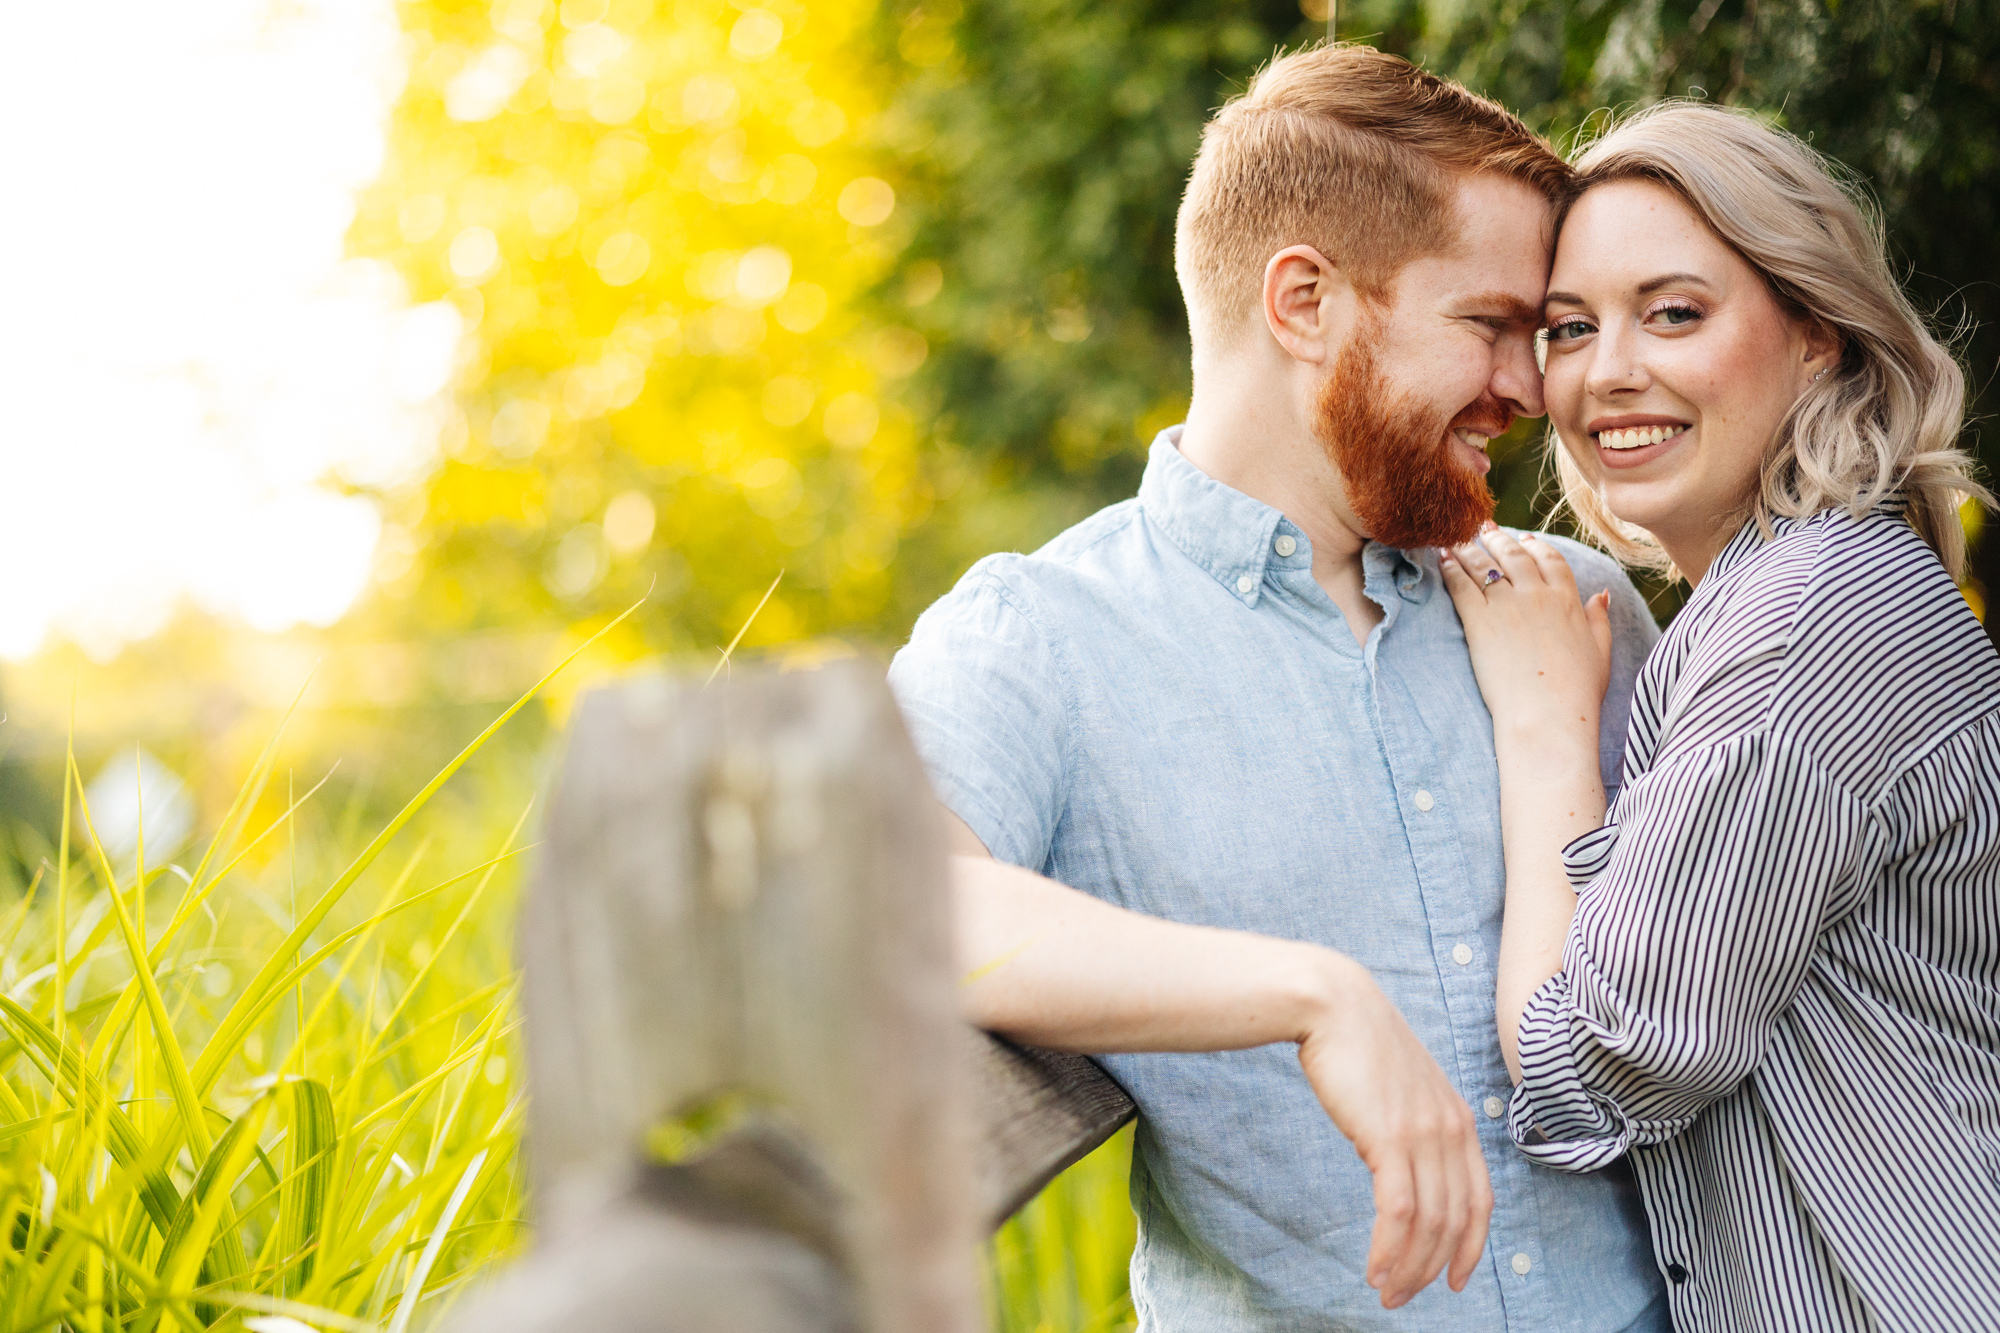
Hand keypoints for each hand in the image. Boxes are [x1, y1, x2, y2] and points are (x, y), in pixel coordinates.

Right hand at [1297, 955, 1492, 1307]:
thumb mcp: (1401, 1086)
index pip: (1480, 1199)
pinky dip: (1390, 1249)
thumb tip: (1401, 1160)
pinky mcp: (1389, 1137)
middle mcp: (1451, 1129)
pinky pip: (1398, 1213)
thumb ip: (1413, 1121)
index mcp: (1459, 1119)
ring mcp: (1424, 1133)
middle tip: (1404, 1298)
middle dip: (1432, 1268)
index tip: (1453, 1278)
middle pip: (1456, 1221)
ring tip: (1385, 1292)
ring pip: (1429, 1224)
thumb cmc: (1356, 1042)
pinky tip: (1374, 1267)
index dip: (1471, 1247)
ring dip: (1409, 1267)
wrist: (1330, 1003)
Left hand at [1439, 526, 1611, 754]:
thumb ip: (1599, 618)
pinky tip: (1442, 559)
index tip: (1524, 540)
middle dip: (1497, 539)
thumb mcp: (1600, 651)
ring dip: (1469, 548)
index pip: (1550, 559)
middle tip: (1484, 528)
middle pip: (1513, 555)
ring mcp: (1507, 605)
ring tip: (1456, 538)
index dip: (1534, 547)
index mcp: (1568, 599)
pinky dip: (1450, 568)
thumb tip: (1601, 594)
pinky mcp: (1480, 621)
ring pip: (1485, 564)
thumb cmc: (1577, 692)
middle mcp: (1538, 594)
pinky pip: (1462, 584)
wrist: (1548, 715)